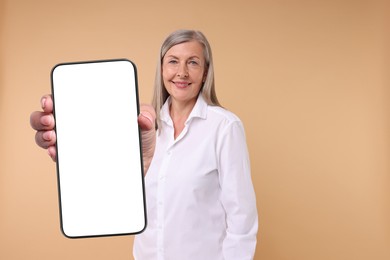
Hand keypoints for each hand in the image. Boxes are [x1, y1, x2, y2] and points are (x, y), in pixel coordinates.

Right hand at [30, 95, 156, 172]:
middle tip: (51, 120)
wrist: (142, 165)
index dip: (51, 99)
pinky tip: (56, 152)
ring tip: (54, 136)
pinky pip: (57, 157)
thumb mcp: (146, 124)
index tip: (50, 101)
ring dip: (42, 135)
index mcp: (90, 111)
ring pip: (45, 137)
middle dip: (41, 117)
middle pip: (46, 118)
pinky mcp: (76, 161)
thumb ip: (147, 115)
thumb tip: (141, 117)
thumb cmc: (140, 139)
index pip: (64, 101)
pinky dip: (53, 153)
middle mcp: (77, 126)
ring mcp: (74, 143)